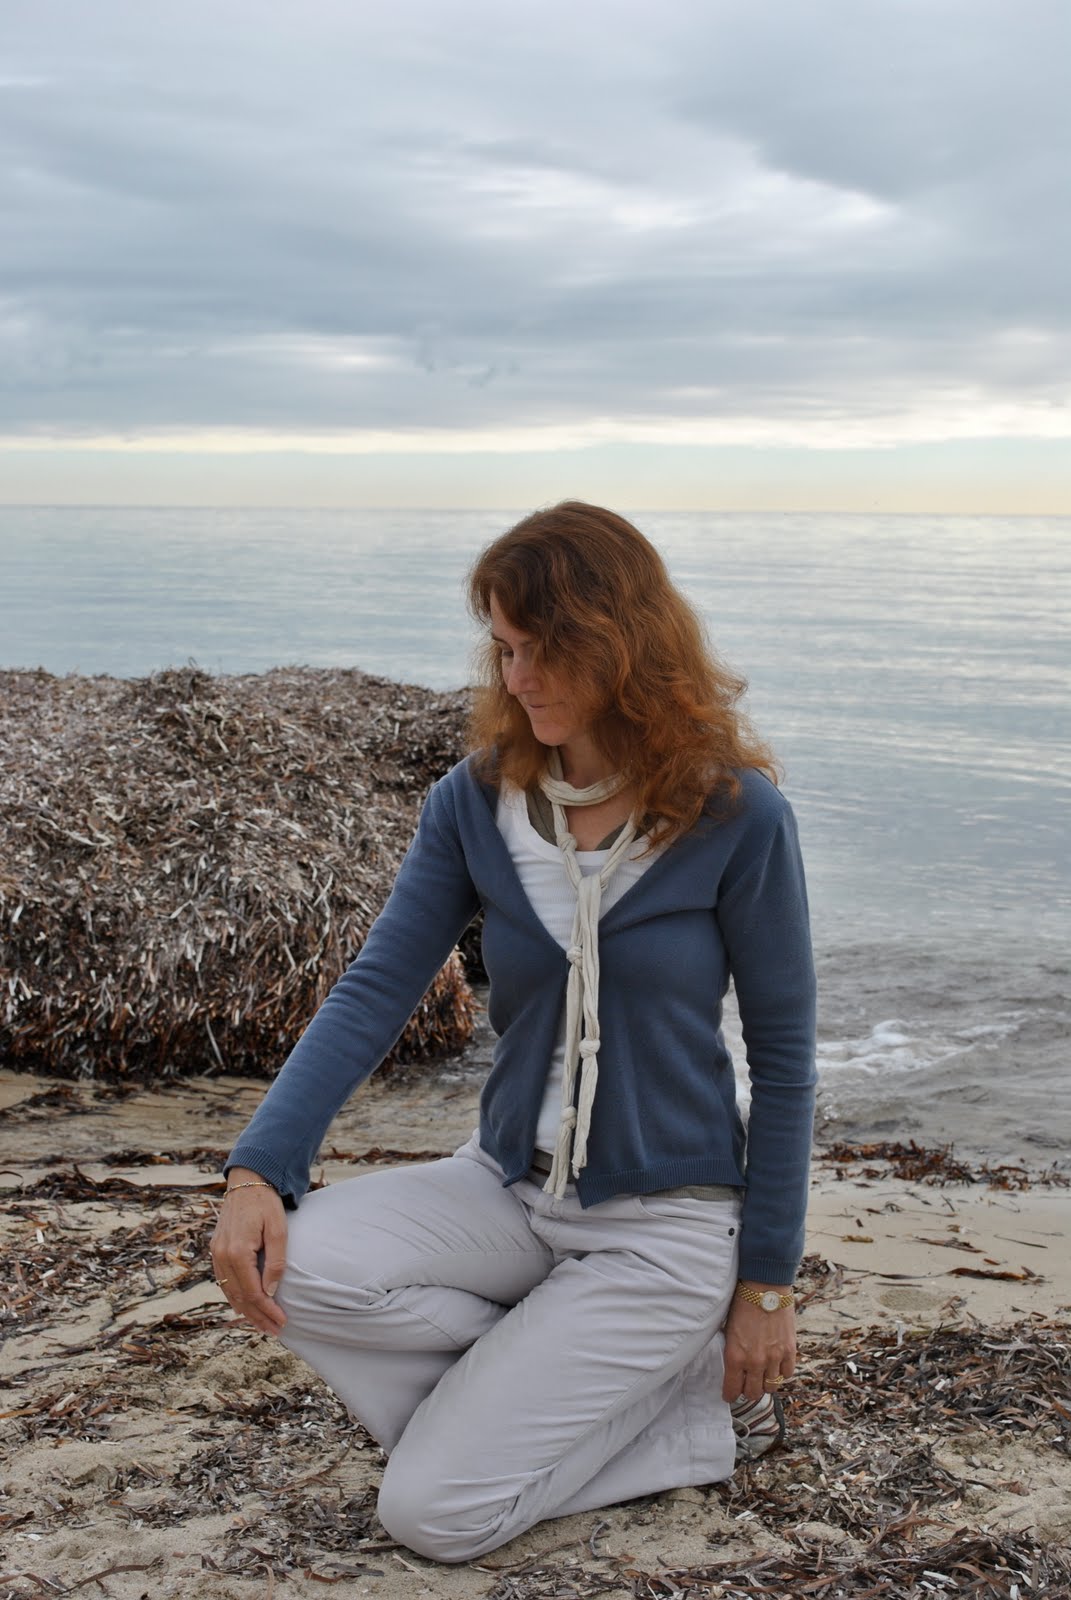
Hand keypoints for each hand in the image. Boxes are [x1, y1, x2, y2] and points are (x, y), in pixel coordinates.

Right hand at [210, 1168, 288, 1335]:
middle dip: (257, 1317)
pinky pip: (224, 1282)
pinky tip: (246, 1306)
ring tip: (263, 1324)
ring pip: (229, 1292)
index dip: (267, 1310)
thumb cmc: (266, 1204)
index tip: (282, 1322)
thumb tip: (271, 1292)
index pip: (252, 1292)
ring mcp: (216, 1254)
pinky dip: (235, 1297)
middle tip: (275, 1330)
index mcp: (237, 1252)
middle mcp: (221, 1256)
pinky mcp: (216, 1251)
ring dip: (246, 1311)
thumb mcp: (278, 1230)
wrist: (247, 1182)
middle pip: (239, 1297)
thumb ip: (275, 1262)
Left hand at [721, 1290, 795, 1402]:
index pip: (732, 1390)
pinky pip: (786, 1374)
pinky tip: (776, 1365)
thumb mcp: (728, 1328)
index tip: (730, 1395)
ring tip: (762, 1376)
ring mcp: (774, 1358)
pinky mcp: (789, 1351)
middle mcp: (754, 1362)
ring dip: (765, 1383)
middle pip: (753, 1393)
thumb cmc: (741, 1303)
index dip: (730, 1395)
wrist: (764, 1286)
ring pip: (771, 1387)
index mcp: (735, 1356)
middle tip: (746, 1385)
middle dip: (748, 1392)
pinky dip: (781, 1372)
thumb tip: (731, 1364)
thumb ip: (731, 1350)